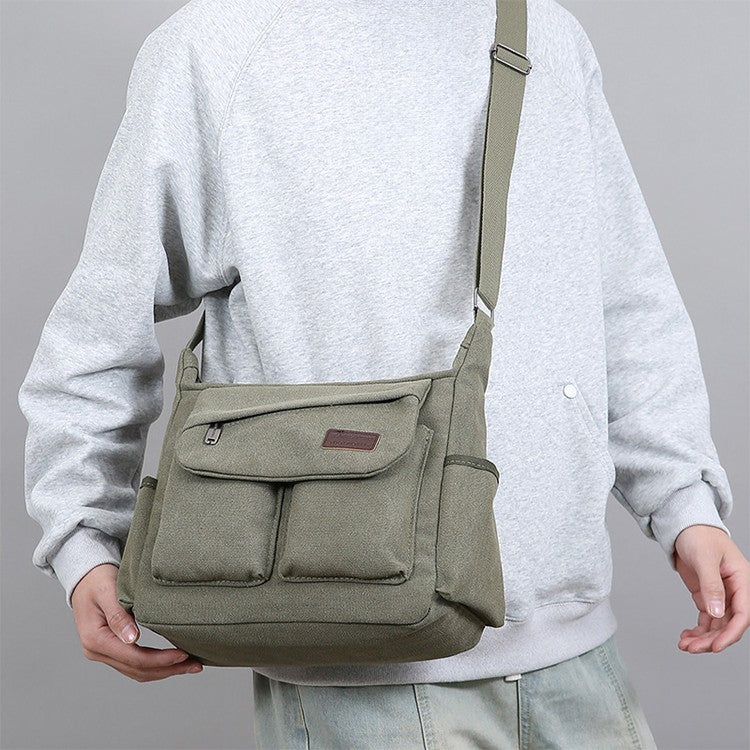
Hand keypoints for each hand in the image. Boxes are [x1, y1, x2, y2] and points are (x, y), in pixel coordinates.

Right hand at [71, 563, 203, 680]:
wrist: (84, 577)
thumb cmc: (97, 580)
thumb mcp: (107, 592)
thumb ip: (119, 615)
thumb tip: (132, 639)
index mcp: (95, 640)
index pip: (134, 658)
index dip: (161, 659)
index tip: (183, 654)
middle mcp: (97, 651)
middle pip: (137, 669)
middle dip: (168, 669)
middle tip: (195, 665)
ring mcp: (103, 653)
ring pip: (137, 671)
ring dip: (163, 671)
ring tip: (189, 665)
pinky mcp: (111, 649)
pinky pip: (134, 664)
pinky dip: (154, 665)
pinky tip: (172, 661)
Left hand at [673, 524, 749, 652]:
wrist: (685, 527)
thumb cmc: (698, 535)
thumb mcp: (704, 558)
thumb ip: (712, 585)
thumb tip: (717, 612)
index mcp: (742, 580)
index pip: (743, 614)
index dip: (731, 633)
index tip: (715, 646)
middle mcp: (735, 591)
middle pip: (729, 624)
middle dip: (712, 639)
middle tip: (692, 648)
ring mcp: (721, 595)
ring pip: (717, 625)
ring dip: (703, 638)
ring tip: (685, 645)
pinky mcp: (707, 596)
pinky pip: (706, 619)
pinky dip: (697, 630)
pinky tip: (686, 637)